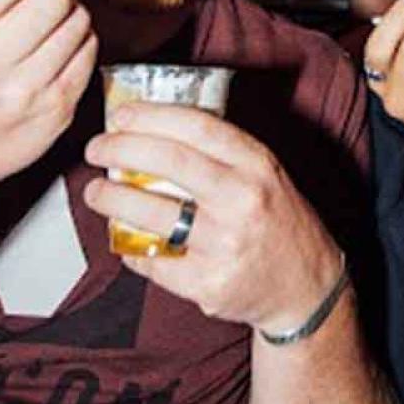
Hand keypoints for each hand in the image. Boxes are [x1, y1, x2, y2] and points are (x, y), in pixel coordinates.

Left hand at [82, 103, 343, 333]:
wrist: (307, 288)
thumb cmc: (277, 222)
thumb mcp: (265, 175)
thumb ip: (221, 154)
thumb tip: (154, 129)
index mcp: (258, 165)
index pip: (198, 126)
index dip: (151, 116)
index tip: (122, 115)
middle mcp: (243, 200)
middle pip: (169, 161)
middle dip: (120, 149)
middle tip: (97, 148)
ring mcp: (225, 244)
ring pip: (151, 212)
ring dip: (111, 199)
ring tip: (96, 192)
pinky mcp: (208, 283)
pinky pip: (153, 261)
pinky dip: (130, 248)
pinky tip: (125, 238)